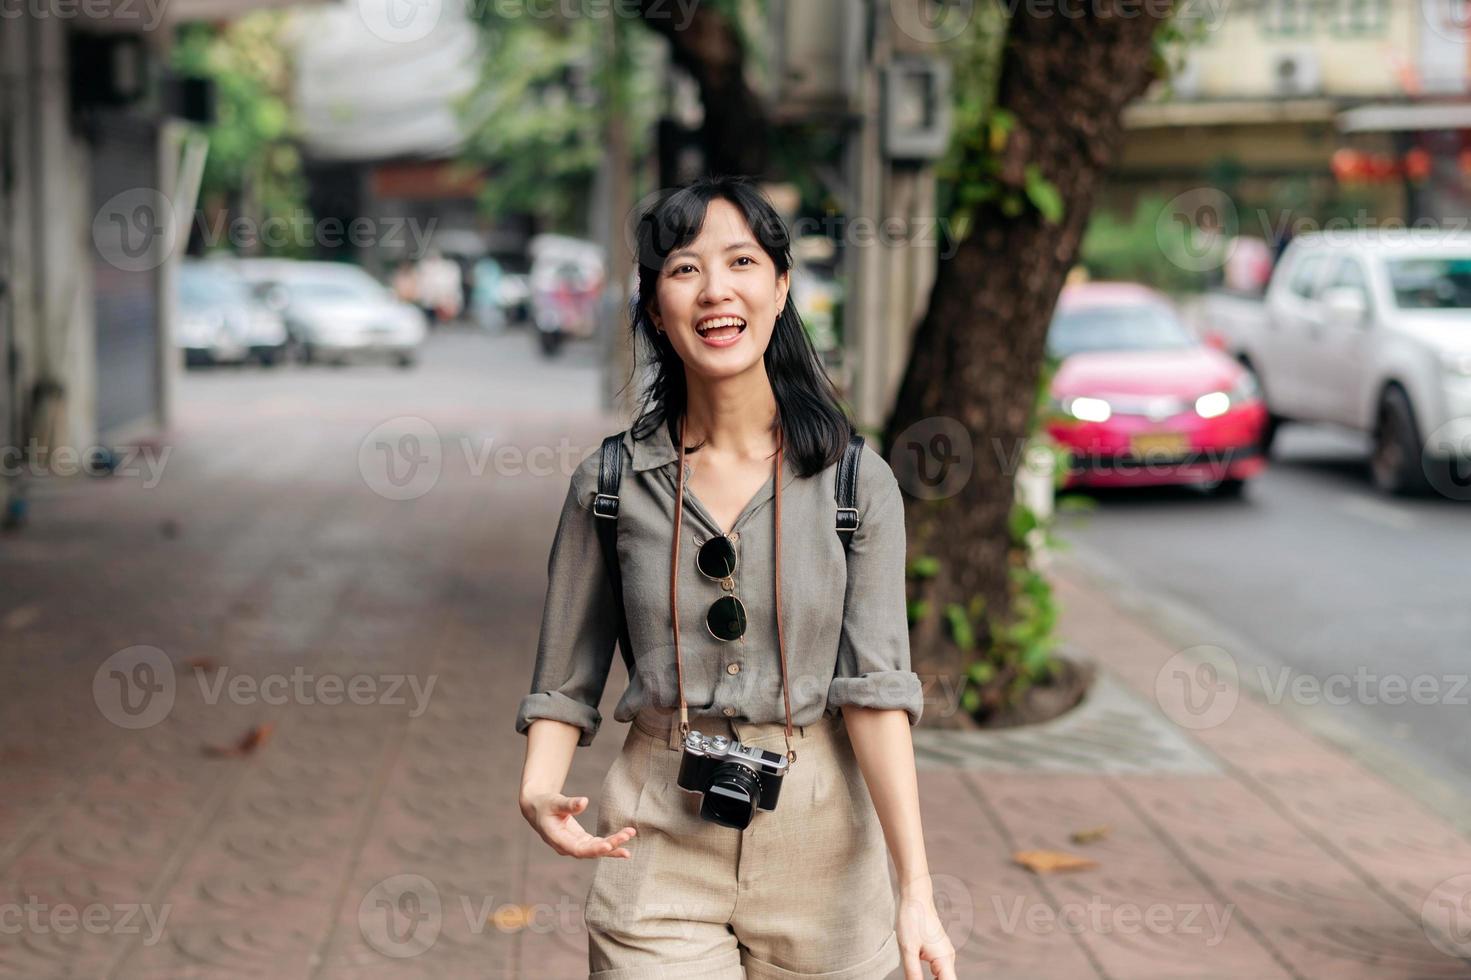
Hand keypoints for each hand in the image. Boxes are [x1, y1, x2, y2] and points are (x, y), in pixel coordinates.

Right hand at [520, 791, 635, 858]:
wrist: (537, 808)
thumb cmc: (544, 804)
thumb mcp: (554, 802)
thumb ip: (568, 804)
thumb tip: (584, 802)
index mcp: (557, 840)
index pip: (578, 849)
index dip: (594, 849)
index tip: (609, 845)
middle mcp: (567, 847)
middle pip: (590, 851)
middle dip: (610, 845)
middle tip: (627, 836)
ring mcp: (574, 845)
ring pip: (596, 849)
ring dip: (613, 844)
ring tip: (630, 835)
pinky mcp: (580, 841)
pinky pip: (597, 845)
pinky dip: (610, 843)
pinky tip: (623, 840)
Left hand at [897, 888, 957, 979]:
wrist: (915, 896)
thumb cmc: (912, 918)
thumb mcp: (907, 949)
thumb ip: (912, 973)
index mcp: (944, 959)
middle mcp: (948, 958)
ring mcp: (944, 954)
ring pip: (943, 978)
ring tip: (917, 979)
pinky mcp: (938, 950)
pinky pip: (939, 971)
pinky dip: (933, 979)